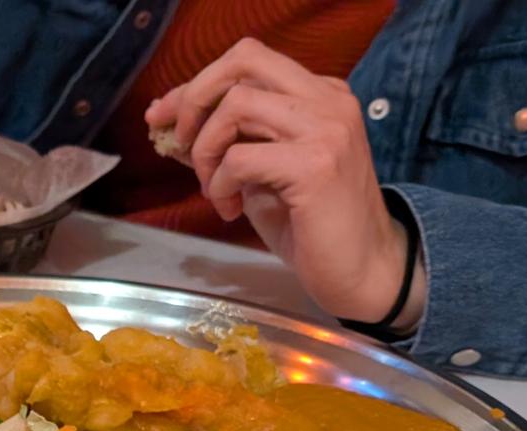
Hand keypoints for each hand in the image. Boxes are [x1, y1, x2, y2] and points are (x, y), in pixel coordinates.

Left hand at [144, 39, 424, 329]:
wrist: (363, 271)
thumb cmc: (312, 226)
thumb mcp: (260, 174)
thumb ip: (226, 143)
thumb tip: (169, 124)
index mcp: (320, 95)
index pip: (249, 63)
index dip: (197, 85)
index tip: (162, 116)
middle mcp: (328, 101)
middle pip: (244, 62)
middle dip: (193, 98)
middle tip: (177, 142)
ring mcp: (326, 129)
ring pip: (237, 106)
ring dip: (206, 149)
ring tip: (211, 187)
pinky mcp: (315, 166)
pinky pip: (239, 159)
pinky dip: (219, 185)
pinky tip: (230, 210)